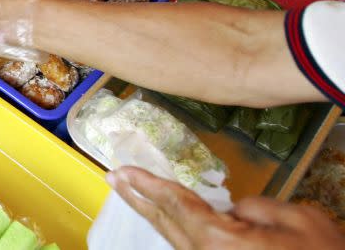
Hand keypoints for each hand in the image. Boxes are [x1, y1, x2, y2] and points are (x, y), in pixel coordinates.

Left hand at [109, 166, 344, 248]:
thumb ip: (255, 208)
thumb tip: (232, 210)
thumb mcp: (298, 221)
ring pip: (175, 238)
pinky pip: (190, 247)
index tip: (122, 170)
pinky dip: (175, 227)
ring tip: (132, 191)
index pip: (175, 205)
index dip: (147, 184)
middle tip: (113, 177)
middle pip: (165, 223)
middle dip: (137, 199)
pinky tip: (167, 216)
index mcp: (219, 242)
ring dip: (153, 213)